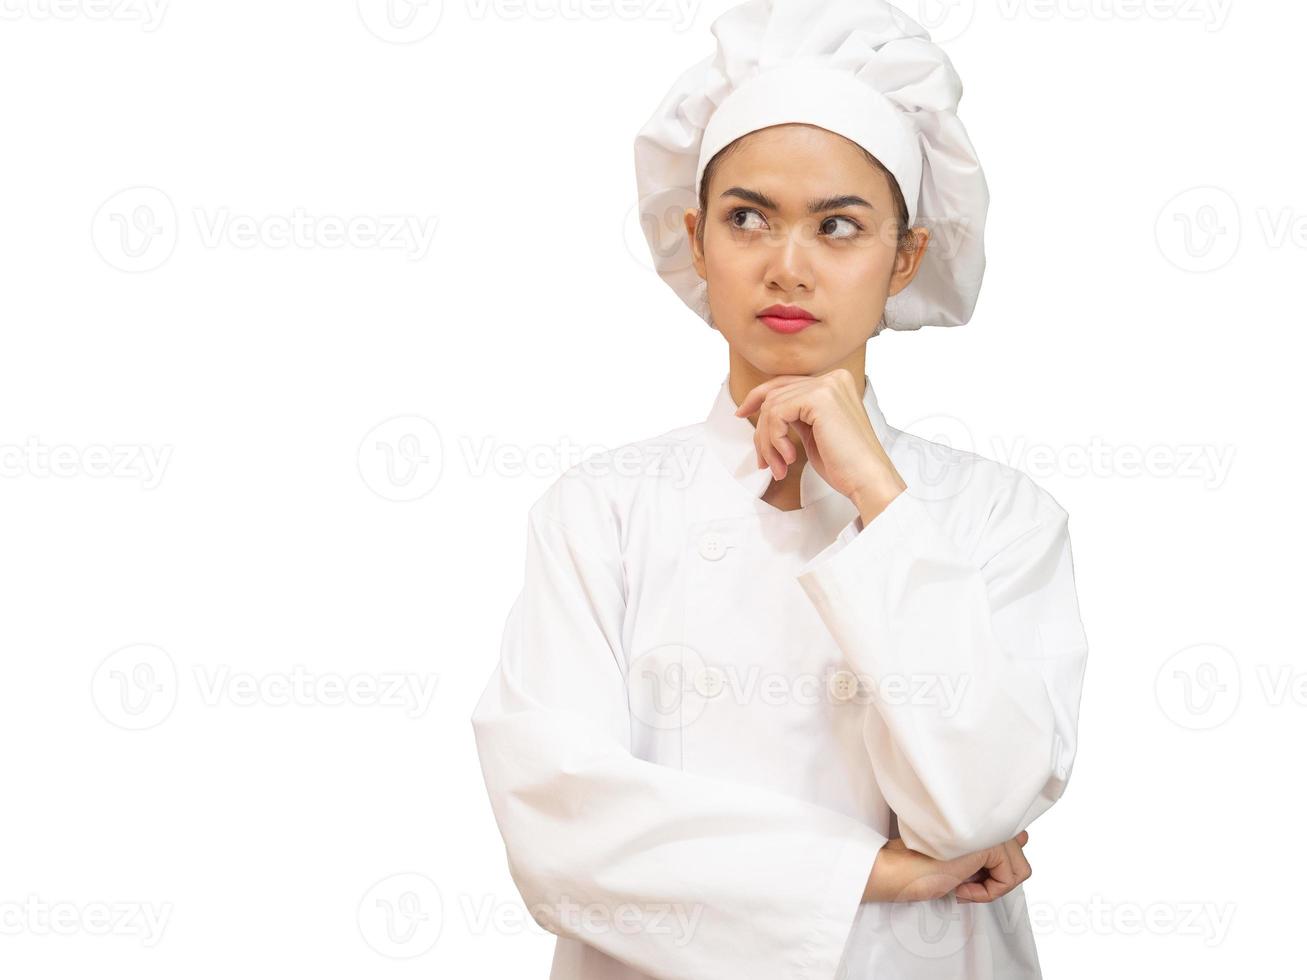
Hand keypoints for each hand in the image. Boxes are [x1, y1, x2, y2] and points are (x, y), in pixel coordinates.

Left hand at [732, 369, 904, 518]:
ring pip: (772, 407)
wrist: (867, 480)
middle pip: (775, 394)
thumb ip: (795, 415)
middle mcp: (833, 378)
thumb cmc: (844, 464)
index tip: (741, 413)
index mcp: (834, 382)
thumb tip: (764, 411)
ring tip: (779, 466)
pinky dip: (775, 440)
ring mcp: (827, 385)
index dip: (758, 397)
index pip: (785, 383)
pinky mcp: (820, 398)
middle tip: (764, 460)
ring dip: (768, 442)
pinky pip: (777, 414)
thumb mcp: (813, 432)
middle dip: (762, 430)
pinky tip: (789, 459)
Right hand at [862, 830, 1031, 903]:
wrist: (898, 870)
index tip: (963, 876)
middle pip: (1020, 859)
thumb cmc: (920, 868)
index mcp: (979, 821)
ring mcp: (988, 831)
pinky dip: (987, 892)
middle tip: (963, 881)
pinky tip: (961, 885)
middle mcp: (987, 822)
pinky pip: (1008, 878)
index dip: (994, 869)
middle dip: (995, 878)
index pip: (1015, 841)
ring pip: (1019, 870)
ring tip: (962, 883)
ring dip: (991, 886)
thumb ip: (991, 848)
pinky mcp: (988, 843)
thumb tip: (1023, 836)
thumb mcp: (963, 861)